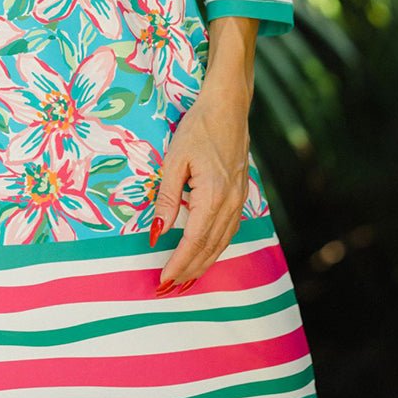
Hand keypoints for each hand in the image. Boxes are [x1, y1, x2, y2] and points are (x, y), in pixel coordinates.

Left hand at [150, 85, 250, 290]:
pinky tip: (206, 253)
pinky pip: (230, 230)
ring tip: (185, 280)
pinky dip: (216, 248)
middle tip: (169, 290)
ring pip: (222, 242)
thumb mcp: (175, 160)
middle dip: (189, 272)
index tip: (162, 280)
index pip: (193, 241)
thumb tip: (156, 233)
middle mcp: (230, 203)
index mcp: (213, 196)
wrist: (229, 106)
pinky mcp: (241, 194)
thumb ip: (166, 198)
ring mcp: (239, 199)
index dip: (178, 264)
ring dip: (204, 263)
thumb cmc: (198, 127)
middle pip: (210, 248)